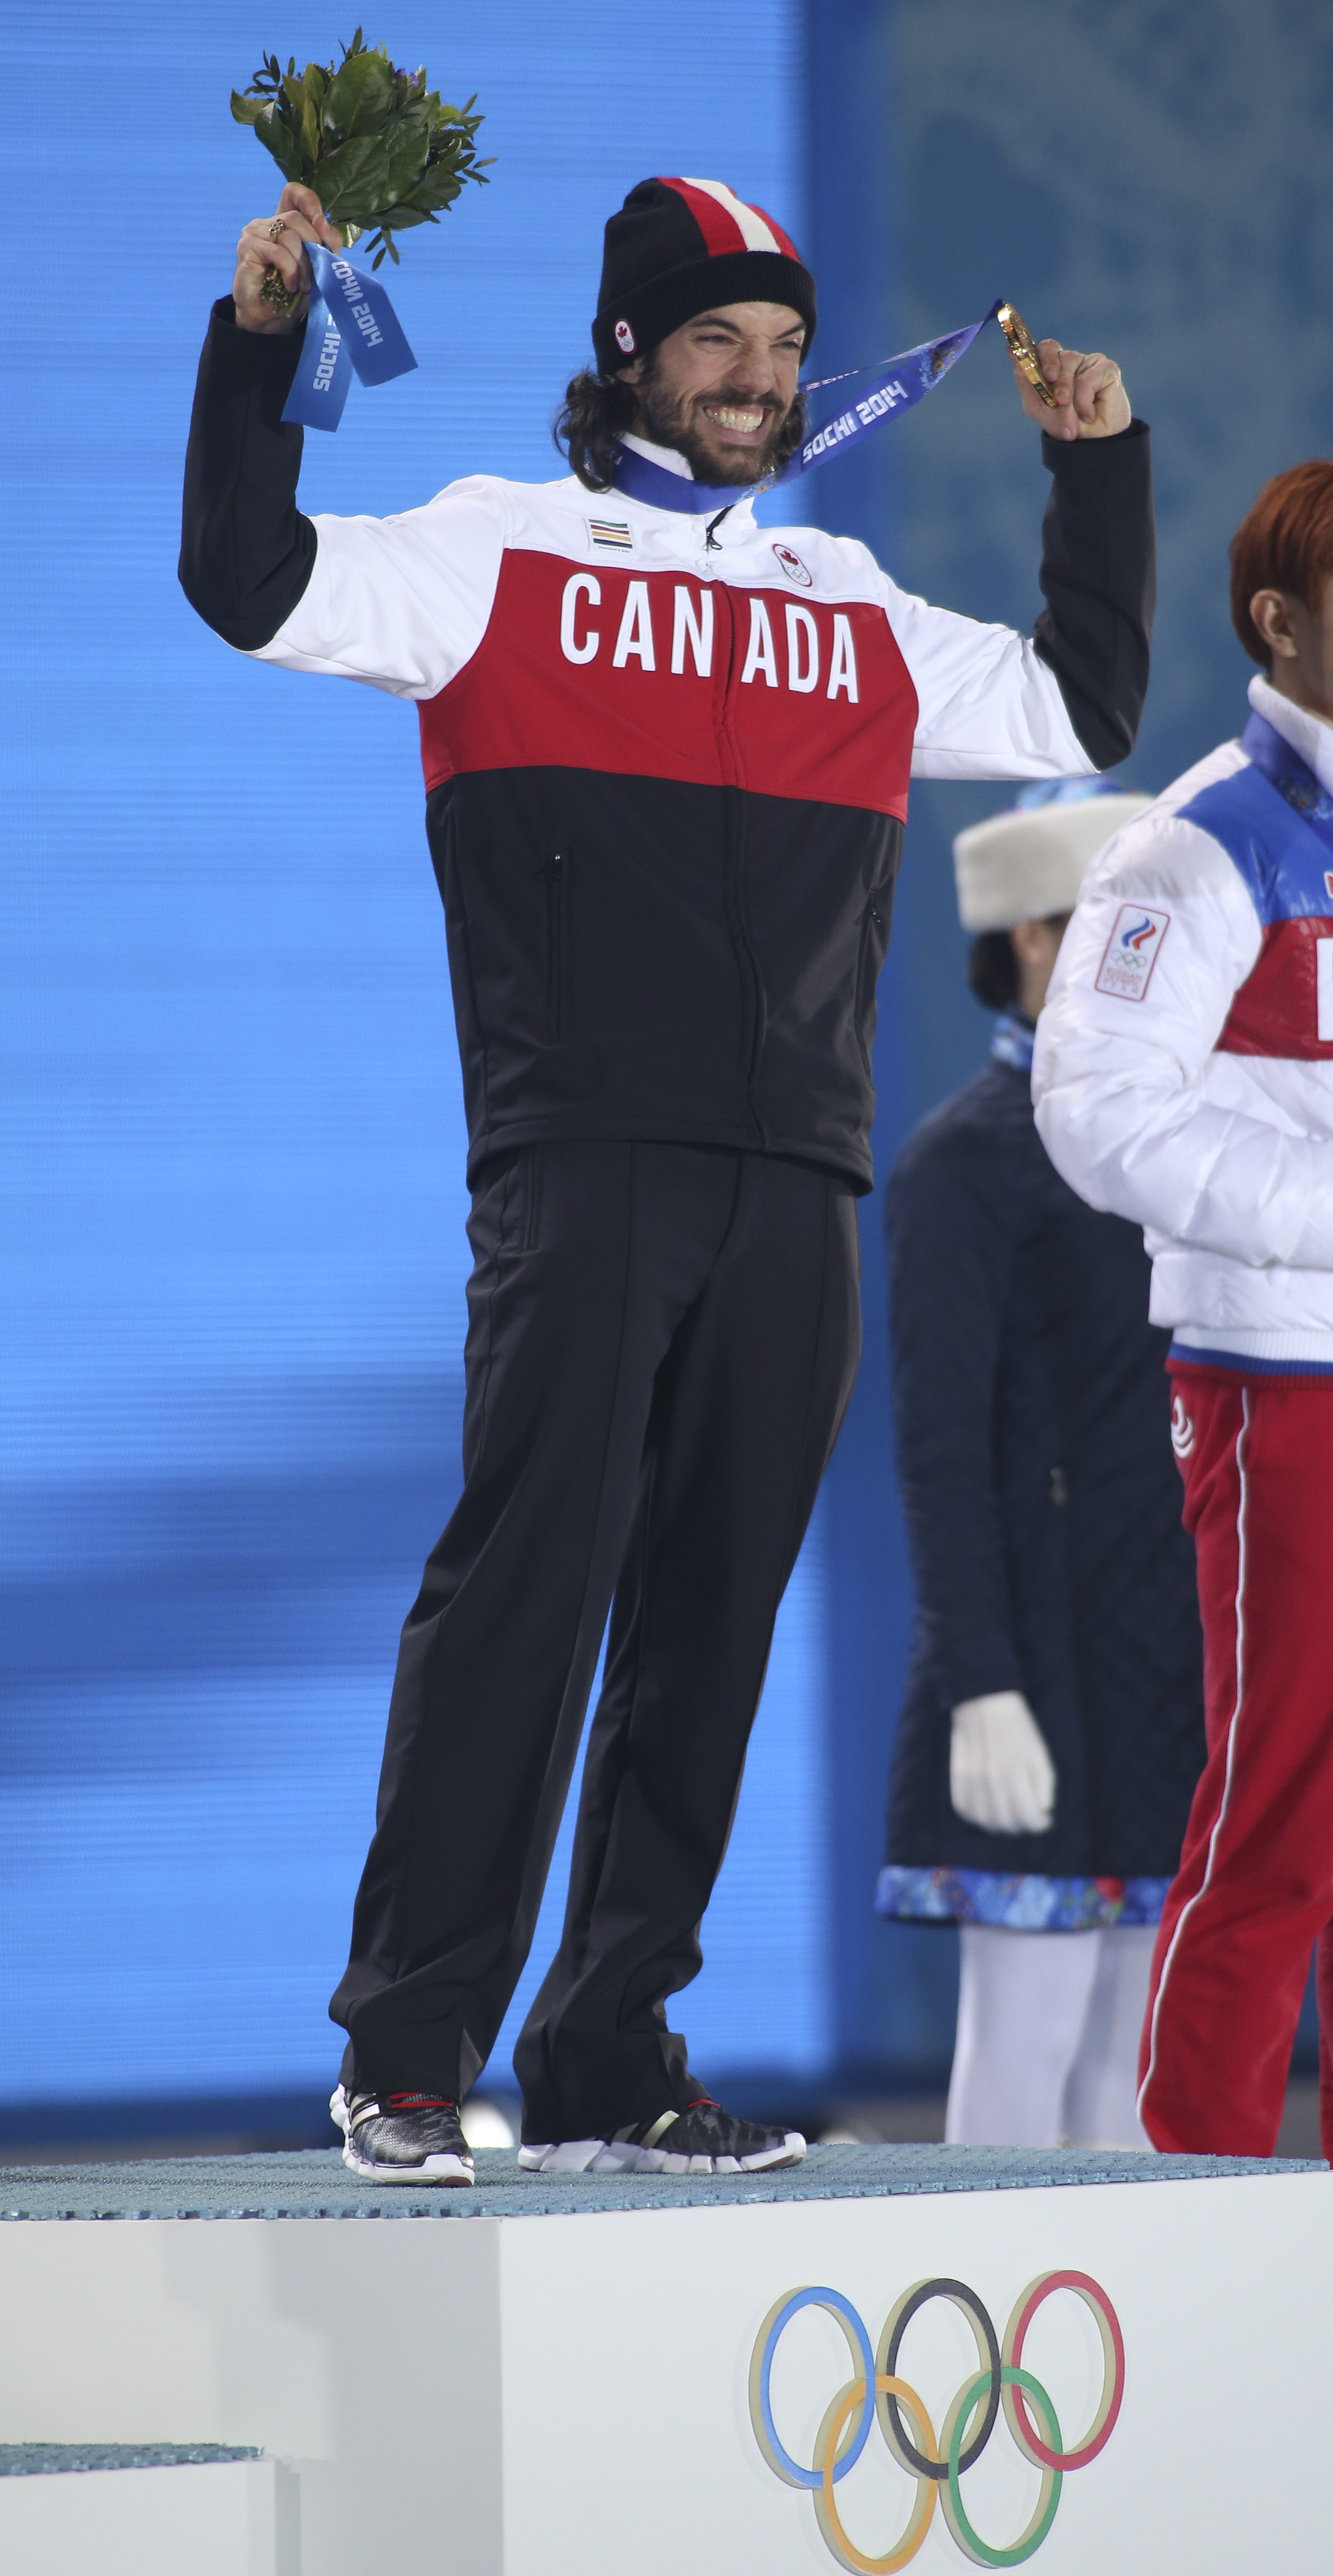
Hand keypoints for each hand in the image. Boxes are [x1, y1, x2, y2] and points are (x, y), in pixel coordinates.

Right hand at [233, 184, 342, 336]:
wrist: (272, 319)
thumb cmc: (295, 292)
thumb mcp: (319, 264)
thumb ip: (327, 241)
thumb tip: (323, 223)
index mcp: (283, 222)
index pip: (294, 192)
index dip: (309, 202)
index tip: (321, 224)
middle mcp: (266, 222)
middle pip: (296, 218)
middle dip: (312, 247)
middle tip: (313, 274)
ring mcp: (254, 232)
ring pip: (290, 236)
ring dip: (303, 265)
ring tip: (302, 285)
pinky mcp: (247, 247)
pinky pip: (279, 252)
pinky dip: (291, 271)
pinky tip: (290, 285)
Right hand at [950, 1691, 1056, 1833]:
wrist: (984, 1703)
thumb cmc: (1018, 1728)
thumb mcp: (1040, 1753)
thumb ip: (1044, 1785)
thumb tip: (1042, 1810)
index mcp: (1014, 1773)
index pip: (1027, 1816)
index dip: (1040, 1824)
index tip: (1045, 1820)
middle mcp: (990, 1780)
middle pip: (1006, 1823)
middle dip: (1022, 1825)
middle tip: (1029, 1817)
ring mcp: (971, 1780)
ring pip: (984, 1821)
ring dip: (1000, 1825)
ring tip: (1010, 1816)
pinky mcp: (957, 1777)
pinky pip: (964, 1810)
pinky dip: (977, 1817)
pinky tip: (989, 1811)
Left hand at [1013, 339, 1130, 442]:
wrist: (1091, 445)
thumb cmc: (1065, 425)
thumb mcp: (1038, 407)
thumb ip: (1025, 381)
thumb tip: (1011, 352)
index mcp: (1052, 367)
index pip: (1041, 349)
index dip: (1034, 353)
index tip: (1028, 363)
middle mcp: (1069, 361)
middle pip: (1052, 349)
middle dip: (1048, 370)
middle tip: (1056, 396)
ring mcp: (1088, 362)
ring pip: (1069, 362)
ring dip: (1067, 394)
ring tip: (1072, 417)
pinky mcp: (1106, 368)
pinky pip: (1088, 377)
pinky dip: (1084, 401)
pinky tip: (1088, 414)